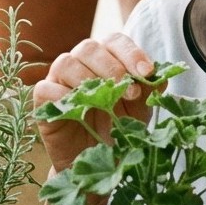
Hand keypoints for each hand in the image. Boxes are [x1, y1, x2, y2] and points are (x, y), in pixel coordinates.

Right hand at [34, 32, 155, 173]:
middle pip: (89, 48)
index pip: (115, 41)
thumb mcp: (139, 112)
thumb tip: (162, 75)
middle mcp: (81, 63)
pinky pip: (46, 89)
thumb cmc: (117, 130)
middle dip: (112, 68)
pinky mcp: (42, 100)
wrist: (96, 163)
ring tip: (105, 102)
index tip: (148, 72)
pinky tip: (80, 109)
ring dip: (88, 79)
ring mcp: (59, 79)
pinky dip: (63, 96)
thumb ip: (148, 91)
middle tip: (130, 92)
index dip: (131, 53)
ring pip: (66, 63)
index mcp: (106, 58)